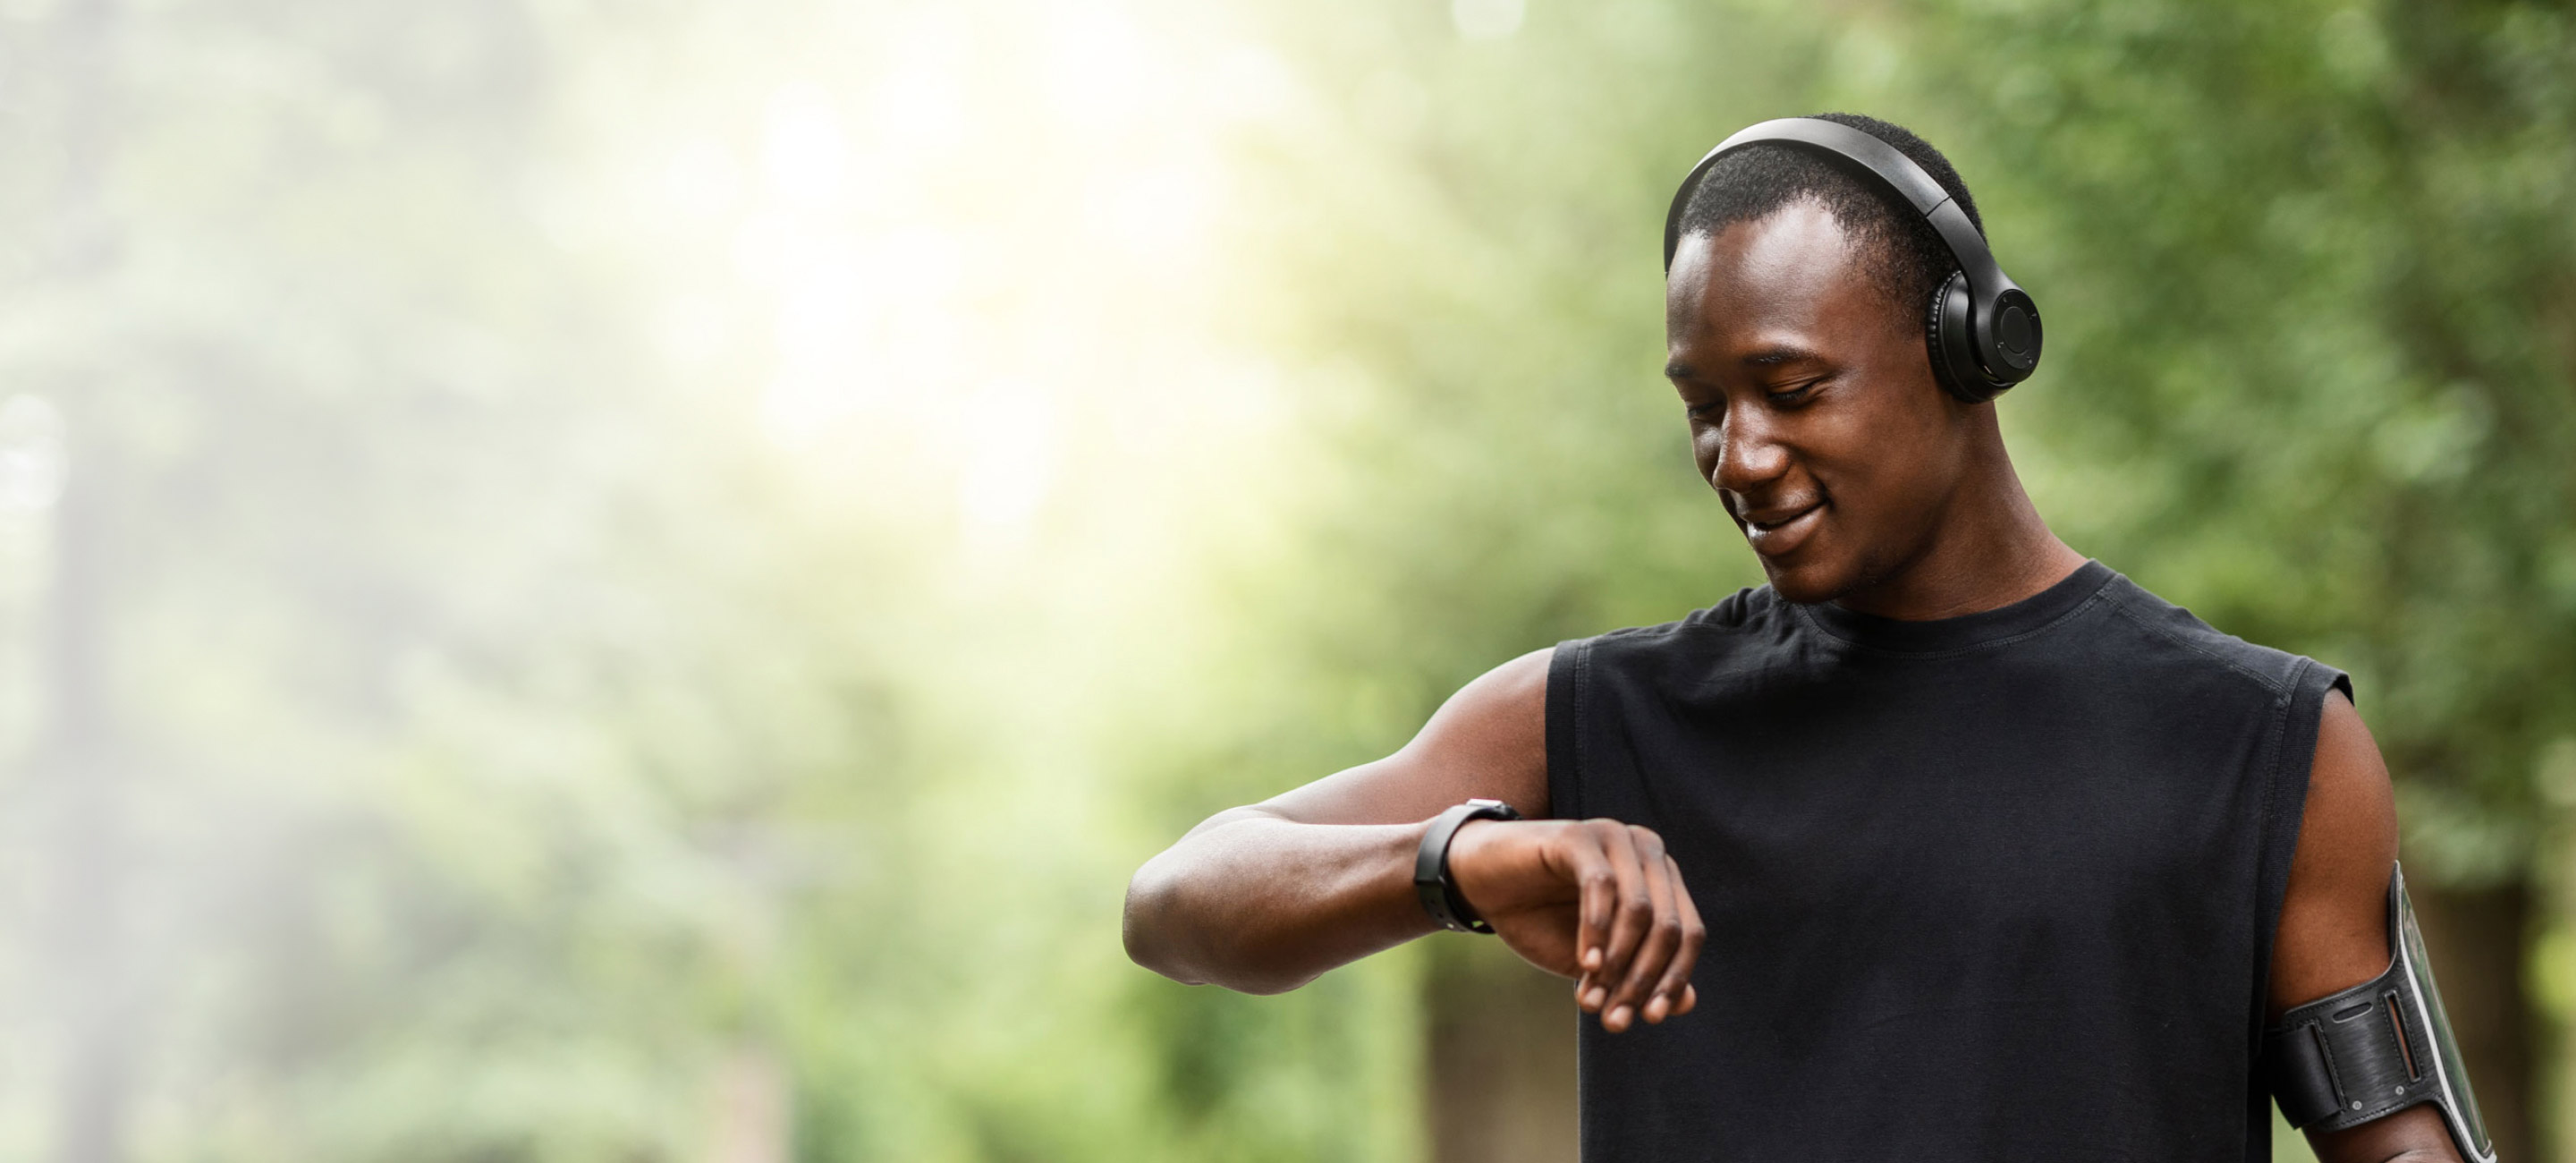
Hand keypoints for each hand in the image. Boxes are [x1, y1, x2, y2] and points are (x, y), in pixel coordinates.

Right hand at [1444, 817, 1703, 1032]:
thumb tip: (1687, 1004)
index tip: (1651, 1019)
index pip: (1689, 933)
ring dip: (1618, 962)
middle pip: (1669, 925)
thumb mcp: (1596, 960)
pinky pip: (1601, 886)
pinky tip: (1584, 964)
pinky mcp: (1578, 836)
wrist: (1481, 887)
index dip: (1673, 979)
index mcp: (1660, 877)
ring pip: (1639, 910)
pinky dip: (1596, 931)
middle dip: (1642, 979)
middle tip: (1613, 1017)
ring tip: (1590, 997)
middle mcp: (1647, 851)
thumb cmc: (1541, 920)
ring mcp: (1614, 838)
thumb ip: (1638, 975)